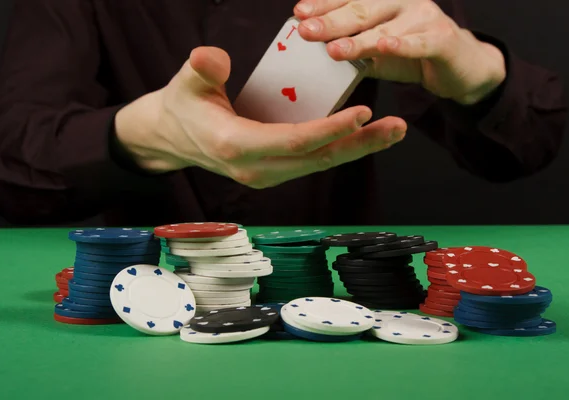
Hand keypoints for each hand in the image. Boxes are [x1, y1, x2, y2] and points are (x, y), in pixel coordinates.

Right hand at [114, 47, 406, 187]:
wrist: (172, 138)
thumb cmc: (182, 107)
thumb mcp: (186, 83)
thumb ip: (201, 70)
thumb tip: (212, 59)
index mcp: (238, 146)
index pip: (295, 141)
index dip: (330, 129)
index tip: (363, 112)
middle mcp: (257, 169)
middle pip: (318, 159)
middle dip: (360, 144)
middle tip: (396, 127)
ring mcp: (267, 175)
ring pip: (320, 164)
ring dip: (358, 148)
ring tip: (391, 131)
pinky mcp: (274, 172)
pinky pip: (313, 162)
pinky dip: (340, 149)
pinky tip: (363, 135)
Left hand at [294, 0, 506, 104]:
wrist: (461, 67)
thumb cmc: (414, 56)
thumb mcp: (378, 53)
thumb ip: (354, 49)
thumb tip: (317, 50)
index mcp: (384, 3)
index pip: (349, 1)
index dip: (324, 5)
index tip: (298, 13)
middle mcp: (402, 3)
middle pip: (362, 10)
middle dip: (331, 21)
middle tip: (306, 30)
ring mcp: (423, 18)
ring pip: (386, 28)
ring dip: (358, 39)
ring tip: (334, 49)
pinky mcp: (442, 38)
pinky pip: (419, 42)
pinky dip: (402, 45)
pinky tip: (384, 46)